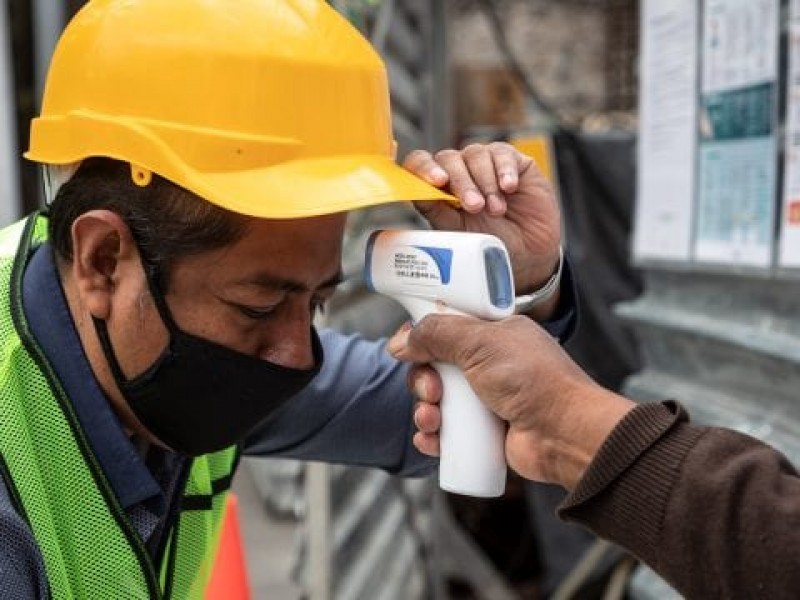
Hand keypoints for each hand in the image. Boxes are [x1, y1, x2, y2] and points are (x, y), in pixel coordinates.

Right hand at [388, 315, 634, 489]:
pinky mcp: (485, 433)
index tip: (408, 348)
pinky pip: (446, 433)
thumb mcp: (481, 343)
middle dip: (423, 381)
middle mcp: (490, 365)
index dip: (424, 337)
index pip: (447, 327)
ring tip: (432, 422)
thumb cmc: (533, 381)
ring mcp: (487, 400)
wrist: (564, 435)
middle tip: (432, 392)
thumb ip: (437, 333)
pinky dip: (433, 437)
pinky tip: (431, 441)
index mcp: (495, 334)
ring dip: (424, 412)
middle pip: (435, 367)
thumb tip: (400, 342)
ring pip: (437, 402)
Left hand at [403, 143, 560, 309]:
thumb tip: (416, 194)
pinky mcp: (512, 160)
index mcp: (438, 187)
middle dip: (461, 183)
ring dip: (485, 183)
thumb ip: (436, 211)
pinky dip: (505, 171)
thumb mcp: (458, 231)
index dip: (423, 167)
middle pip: (448, 159)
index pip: (420, 164)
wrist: (528, 254)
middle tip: (475, 207)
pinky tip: (509, 188)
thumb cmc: (489, 242)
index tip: (437, 181)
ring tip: (496, 210)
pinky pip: (503, 154)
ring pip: (475, 154)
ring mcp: (485, 163)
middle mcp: (459, 170)